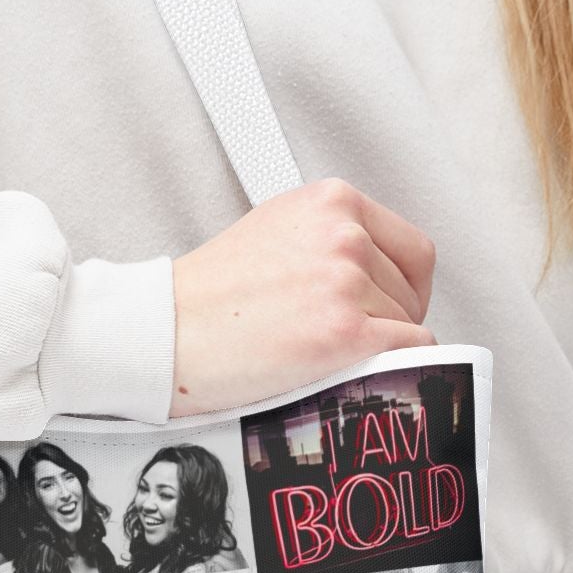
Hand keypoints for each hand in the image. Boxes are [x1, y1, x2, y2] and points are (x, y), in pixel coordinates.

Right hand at [170, 179, 434, 417]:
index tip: (383, 308)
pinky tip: (347, 371)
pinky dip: (388, 371)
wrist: (161, 334)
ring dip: (374, 348)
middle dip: (385, 320)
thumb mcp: (275, 233)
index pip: (411, 248)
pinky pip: (407, 355)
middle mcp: (344, 234)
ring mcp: (346, 282)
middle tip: (338, 338)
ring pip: (407, 327)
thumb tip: (377, 277)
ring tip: (317, 352)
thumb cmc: (203, 298)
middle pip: (410, 291)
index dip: (402, 287)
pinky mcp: (345, 332)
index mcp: (330, 201)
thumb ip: (329, 242)